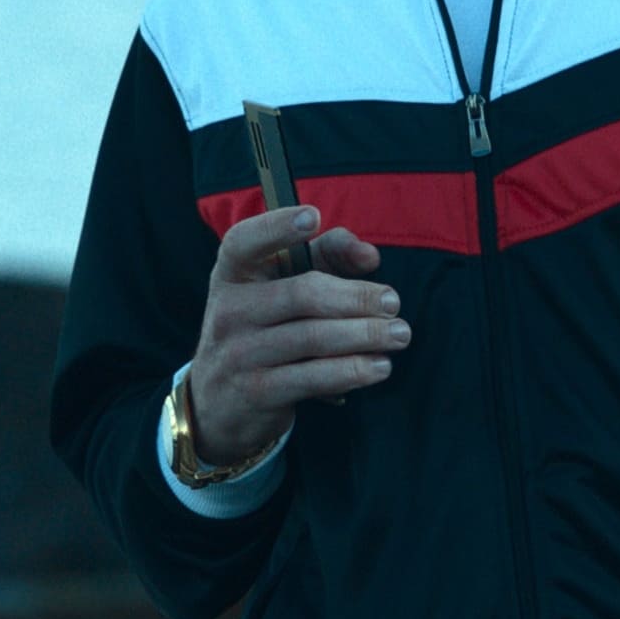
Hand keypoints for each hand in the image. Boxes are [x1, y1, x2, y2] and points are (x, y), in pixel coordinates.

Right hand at [189, 204, 407, 465]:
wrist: (219, 402)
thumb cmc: (264, 330)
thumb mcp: (282, 288)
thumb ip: (326, 257)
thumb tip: (368, 256)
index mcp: (232, 275)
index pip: (243, 242)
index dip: (276, 227)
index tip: (314, 216)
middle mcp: (229, 311)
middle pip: (300, 294)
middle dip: (356, 297)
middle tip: (393, 302)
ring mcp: (239, 354)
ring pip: (312, 338)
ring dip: (364, 335)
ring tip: (399, 335)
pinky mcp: (256, 392)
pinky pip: (312, 377)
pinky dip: (351, 371)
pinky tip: (379, 367)